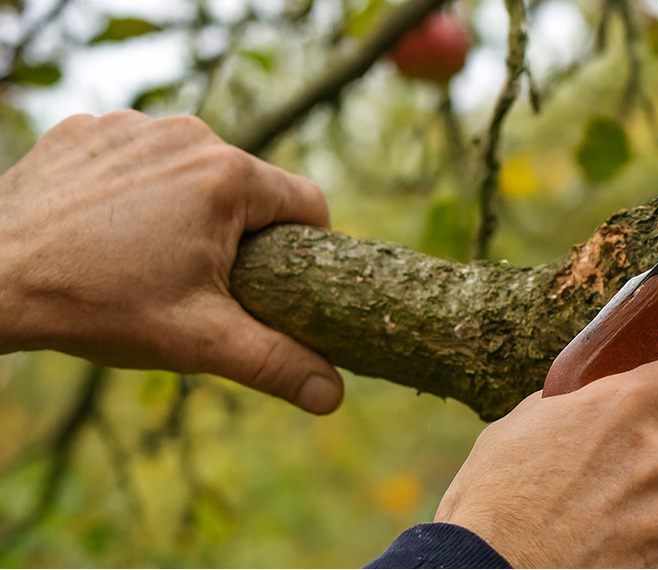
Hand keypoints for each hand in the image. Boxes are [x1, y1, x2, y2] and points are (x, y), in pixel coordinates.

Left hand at [0, 111, 342, 413]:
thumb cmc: (95, 305)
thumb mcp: (198, 342)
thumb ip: (275, 363)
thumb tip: (332, 396)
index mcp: (227, 176)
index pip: (307, 203)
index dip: (308, 247)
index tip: (283, 282)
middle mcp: (188, 135)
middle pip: (247, 186)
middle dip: (239, 231)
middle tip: (204, 282)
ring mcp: (132, 126)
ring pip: (191, 168)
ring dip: (187, 205)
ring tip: (149, 256)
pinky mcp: (86, 129)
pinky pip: (136, 156)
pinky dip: (134, 187)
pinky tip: (107, 228)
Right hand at [434, 358, 657, 567]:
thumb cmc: (492, 505)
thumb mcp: (521, 427)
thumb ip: (578, 405)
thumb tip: (597, 398)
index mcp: (628, 407)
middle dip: (657, 474)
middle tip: (606, 494)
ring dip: (653, 519)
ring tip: (597, 533)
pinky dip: (649, 558)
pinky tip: (605, 559)